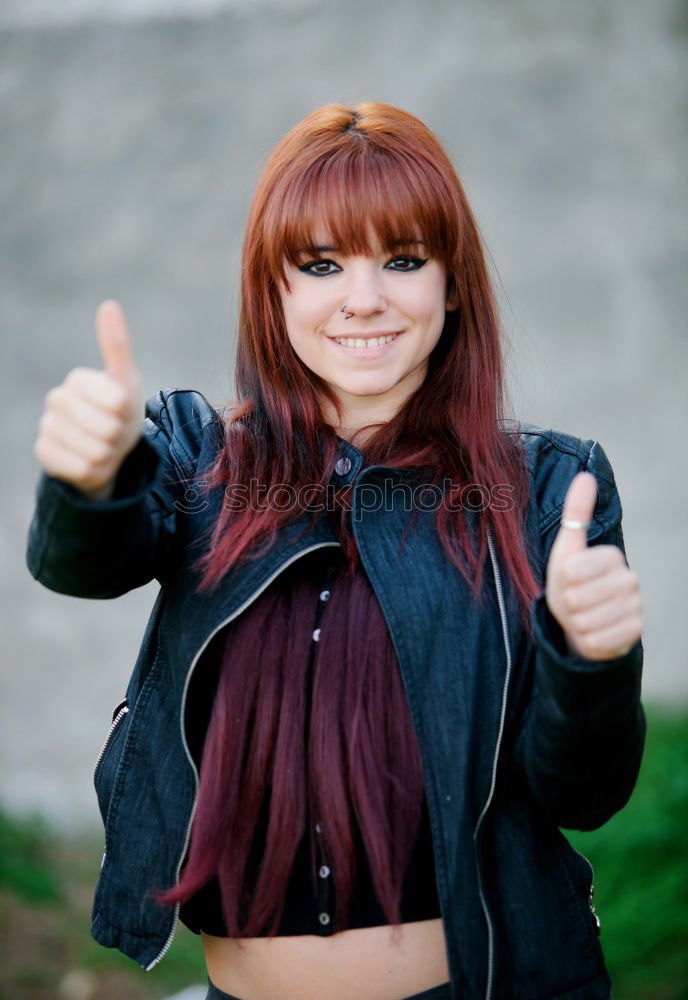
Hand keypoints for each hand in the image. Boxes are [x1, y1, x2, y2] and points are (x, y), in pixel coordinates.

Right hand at [33, 301, 143, 499]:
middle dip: (118, 437)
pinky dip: (92, 471)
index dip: (127, 412)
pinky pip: (80, 468)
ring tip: (102, 447)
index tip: (121, 410)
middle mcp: (56, 400)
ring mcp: (47, 427)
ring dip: (107, 456)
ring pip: (95, 451)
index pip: (117, 401)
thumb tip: (109, 304)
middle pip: (107, 428)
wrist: (106, 451)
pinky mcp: (44, 453)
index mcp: (78, 379)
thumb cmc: (119, 413)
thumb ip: (117, 347)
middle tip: (112, 433)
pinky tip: (87, 462)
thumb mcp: (126, 383)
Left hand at [545, 471, 643, 659]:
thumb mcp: (566, 549)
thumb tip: (585, 475)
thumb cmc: (570, 583)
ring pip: (587, 621)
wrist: (583, 622)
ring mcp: (636, 606)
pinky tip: (594, 632)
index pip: (572, 570)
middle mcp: (630, 579)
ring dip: (577, 624)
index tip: (569, 580)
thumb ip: (576, 513)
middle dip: (568, 604)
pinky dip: (589, 640)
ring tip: (583, 616)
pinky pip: (599, 640)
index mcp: (611, 556)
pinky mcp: (636, 632)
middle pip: (577, 598)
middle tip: (575, 602)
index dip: (562, 580)